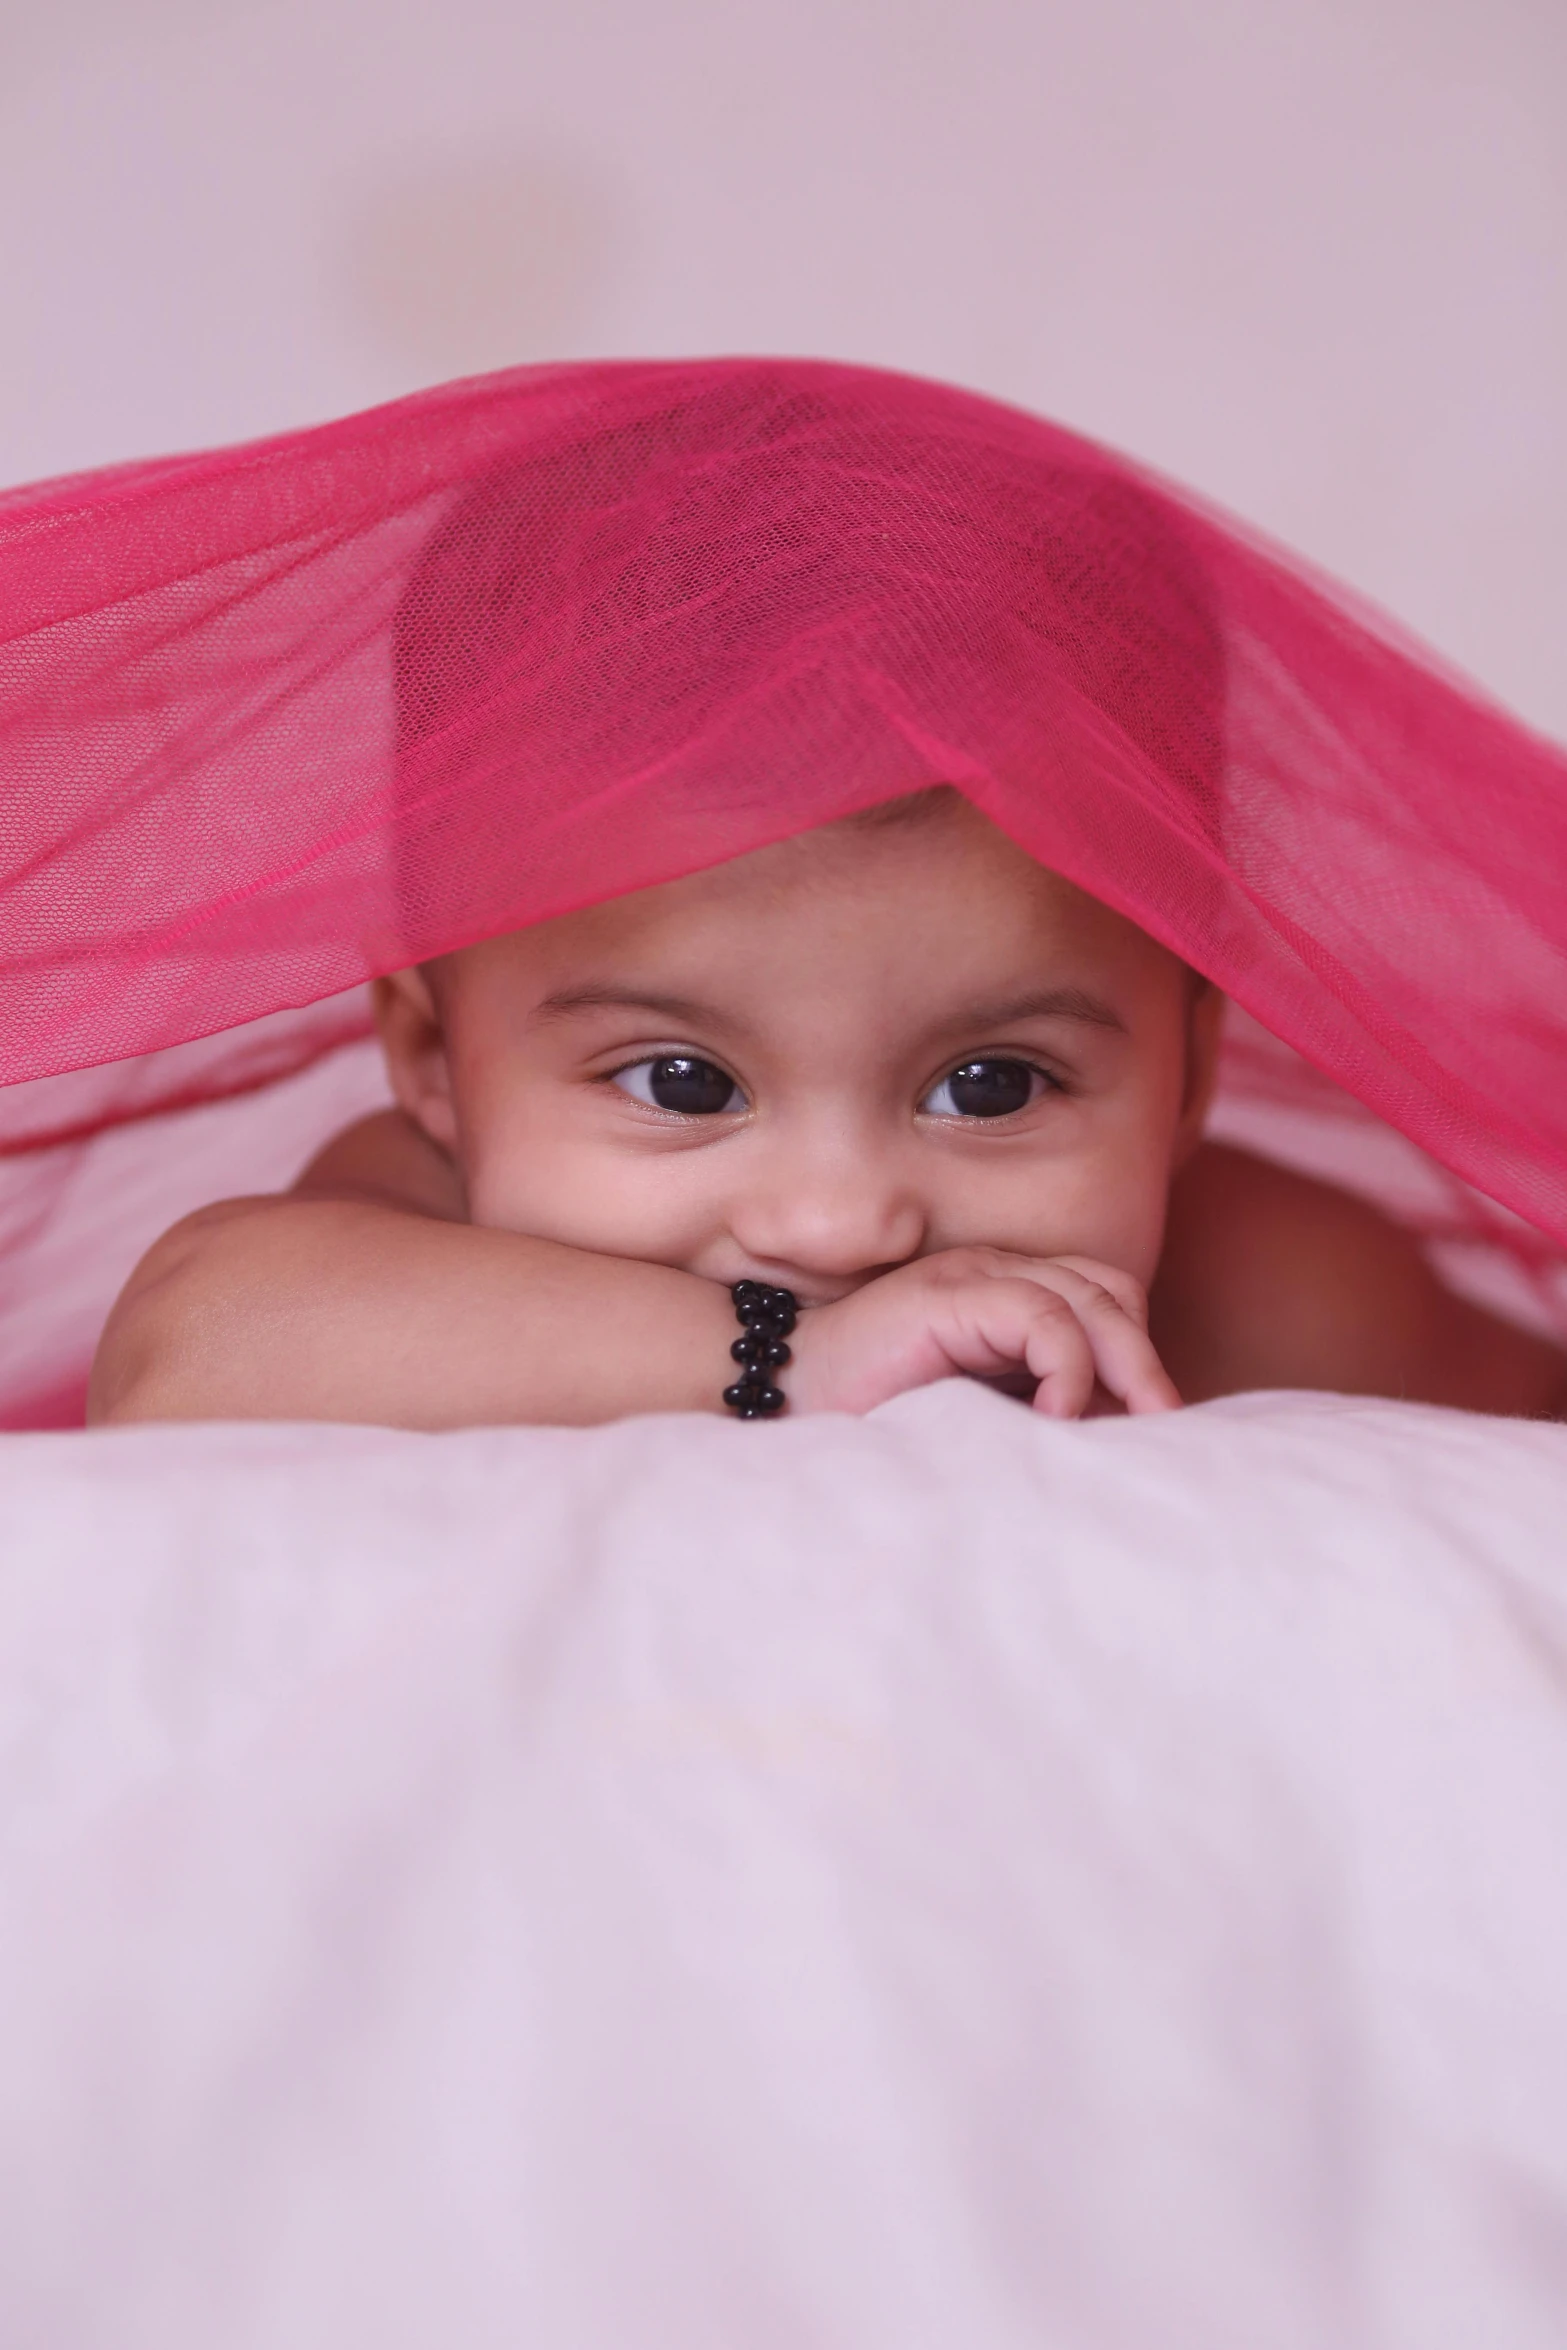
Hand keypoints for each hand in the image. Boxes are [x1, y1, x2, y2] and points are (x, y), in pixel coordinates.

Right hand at [786, 1246, 1179, 1418]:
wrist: (779, 1399)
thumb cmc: (871, 1417)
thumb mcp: (978, 1412)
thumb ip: (1034, 1406)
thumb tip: (1116, 1441)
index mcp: (1001, 1293)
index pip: (1105, 1295)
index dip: (1137, 1350)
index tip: (1152, 1425)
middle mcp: (992, 1272)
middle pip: (1110, 1290)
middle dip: (1144, 1358)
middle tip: (1162, 1426)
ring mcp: (969, 1276)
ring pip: (1088, 1296)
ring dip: (1120, 1364)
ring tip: (1123, 1426)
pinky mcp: (946, 1295)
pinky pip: (1039, 1315)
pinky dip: (1066, 1366)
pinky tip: (1056, 1416)